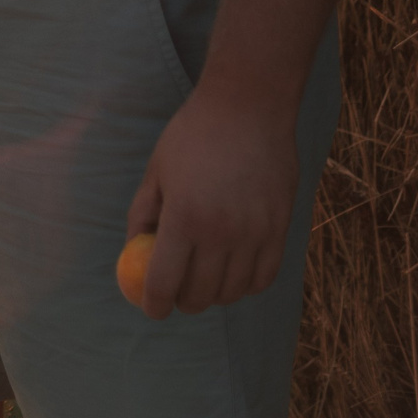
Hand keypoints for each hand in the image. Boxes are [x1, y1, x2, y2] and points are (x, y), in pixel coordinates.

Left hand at [125, 81, 298, 318]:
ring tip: (205, 282)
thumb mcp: (156, 171)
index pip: (165, 282)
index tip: (152, 310)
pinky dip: (247, 284)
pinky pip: (265, 277)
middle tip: (177, 294)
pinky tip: (235, 273)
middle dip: (184, 302)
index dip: (155, 304)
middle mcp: (222, 233)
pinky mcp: (282, 229)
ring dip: (216, 295)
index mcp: (184, 218)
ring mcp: (256, 233)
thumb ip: (143, 214)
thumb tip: (135, 251)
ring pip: (234, 291)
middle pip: (201, 294)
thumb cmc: (193, 135)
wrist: (249, 108)